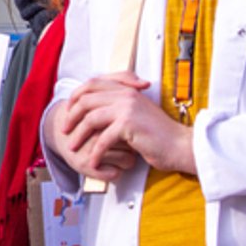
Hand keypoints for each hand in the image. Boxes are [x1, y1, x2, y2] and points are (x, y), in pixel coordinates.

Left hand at [52, 74, 196, 178]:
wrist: (180, 145)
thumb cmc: (159, 134)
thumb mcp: (137, 113)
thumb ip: (118, 107)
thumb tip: (93, 112)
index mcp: (126, 89)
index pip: (92, 84)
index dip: (76, 96)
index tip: (68, 110)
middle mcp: (125, 94)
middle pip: (86, 99)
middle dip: (71, 115)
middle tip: (64, 129)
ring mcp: (126, 108)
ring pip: (90, 118)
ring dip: (78, 135)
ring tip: (72, 147)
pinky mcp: (128, 124)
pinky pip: (103, 138)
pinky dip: (95, 152)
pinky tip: (92, 162)